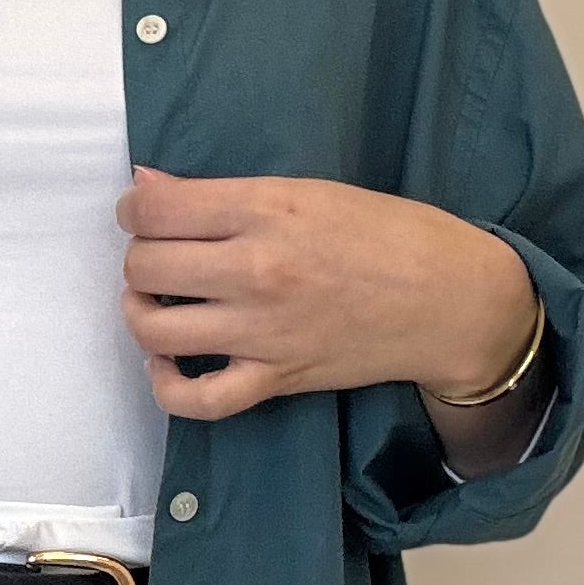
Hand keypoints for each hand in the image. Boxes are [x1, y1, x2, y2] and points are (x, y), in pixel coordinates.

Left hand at [115, 167, 539, 419]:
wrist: (450, 299)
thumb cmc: (387, 233)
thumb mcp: (307, 190)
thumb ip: (222, 193)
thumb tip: (146, 184)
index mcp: (265, 211)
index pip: (154, 211)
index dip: (133, 210)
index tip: (142, 214)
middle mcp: (256, 271)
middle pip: (145, 268)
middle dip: (139, 259)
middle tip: (160, 257)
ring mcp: (262, 331)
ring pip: (154, 330)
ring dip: (140, 314)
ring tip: (155, 303)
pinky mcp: (275, 378)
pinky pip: (196, 400)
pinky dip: (166, 385)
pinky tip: (166, 362)